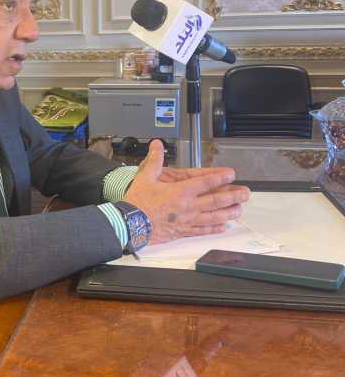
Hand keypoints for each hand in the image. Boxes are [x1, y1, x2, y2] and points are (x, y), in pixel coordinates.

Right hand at [123, 140, 249, 244]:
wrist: (130, 224)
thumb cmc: (138, 202)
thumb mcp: (145, 177)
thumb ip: (154, 160)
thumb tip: (157, 144)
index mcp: (180, 191)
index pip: (205, 183)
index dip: (220, 178)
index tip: (231, 174)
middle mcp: (188, 206)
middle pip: (215, 201)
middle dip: (232, 196)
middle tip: (245, 194)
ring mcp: (187, 221)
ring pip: (213, 217)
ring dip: (228, 213)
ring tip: (239, 210)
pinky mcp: (182, 231)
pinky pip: (202, 230)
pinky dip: (214, 229)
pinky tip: (223, 227)